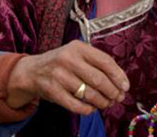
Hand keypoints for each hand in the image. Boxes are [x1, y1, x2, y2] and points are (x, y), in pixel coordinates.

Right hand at [6, 40, 129, 114]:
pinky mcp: (51, 90)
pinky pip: (75, 104)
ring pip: (89, 94)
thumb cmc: (62, 63)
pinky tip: (91, 109)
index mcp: (79, 48)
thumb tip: (121, 82)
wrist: (31, 71)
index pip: (105, 62)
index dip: (118, 76)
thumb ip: (97, 63)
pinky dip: (87, 109)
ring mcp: (59, 75)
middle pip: (99, 80)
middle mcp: (68, 59)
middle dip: (112, 92)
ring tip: (107, 104)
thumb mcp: (77, 54)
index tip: (125, 87)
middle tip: (117, 98)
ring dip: (102, 102)